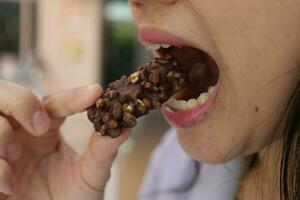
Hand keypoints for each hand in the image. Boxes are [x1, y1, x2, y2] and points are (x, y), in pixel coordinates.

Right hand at [0, 80, 129, 199]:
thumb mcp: (90, 176)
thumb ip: (103, 150)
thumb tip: (126, 125)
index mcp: (45, 130)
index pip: (53, 103)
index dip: (72, 97)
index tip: (96, 93)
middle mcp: (20, 134)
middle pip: (6, 95)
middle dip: (20, 102)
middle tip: (41, 126)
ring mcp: (1, 150)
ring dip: (2, 134)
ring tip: (17, 155)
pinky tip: (11, 187)